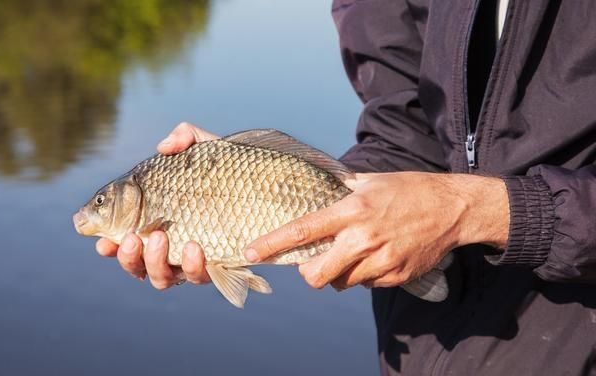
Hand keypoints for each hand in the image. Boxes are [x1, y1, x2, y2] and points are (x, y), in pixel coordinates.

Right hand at [95, 122, 217, 288]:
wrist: (270, 189)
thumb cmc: (230, 170)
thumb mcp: (207, 148)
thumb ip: (184, 138)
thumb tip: (163, 147)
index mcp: (157, 221)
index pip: (126, 238)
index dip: (110, 244)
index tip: (102, 241)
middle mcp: (171, 246)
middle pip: (138, 265)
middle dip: (128, 257)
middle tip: (131, 238)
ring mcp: (192, 260)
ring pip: (163, 278)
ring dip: (155, 262)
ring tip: (160, 237)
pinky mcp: (217, 267)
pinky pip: (199, 277)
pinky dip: (192, 266)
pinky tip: (195, 247)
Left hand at [244, 172, 508, 289]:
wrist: (453, 208)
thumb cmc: (409, 189)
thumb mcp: (371, 180)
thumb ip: (340, 188)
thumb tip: (315, 187)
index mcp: (352, 210)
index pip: (303, 230)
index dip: (273, 244)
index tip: (250, 252)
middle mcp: (363, 238)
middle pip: (317, 275)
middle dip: (309, 273)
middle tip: (313, 263)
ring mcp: (381, 260)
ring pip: (341, 283)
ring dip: (339, 274)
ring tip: (354, 253)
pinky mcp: (395, 275)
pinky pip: (366, 285)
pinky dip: (363, 275)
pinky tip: (376, 256)